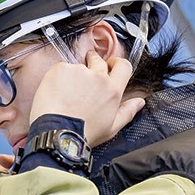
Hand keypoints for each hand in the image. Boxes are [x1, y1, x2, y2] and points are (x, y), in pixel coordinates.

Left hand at [30, 51, 145, 145]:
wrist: (57, 132)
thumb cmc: (83, 133)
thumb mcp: (111, 128)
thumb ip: (127, 112)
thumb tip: (139, 102)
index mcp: (112, 90)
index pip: (123, 66)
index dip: (117, 63)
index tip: (110, 64)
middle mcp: (98, 77)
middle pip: (98, 61)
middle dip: (92, 64)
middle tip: (83, 79)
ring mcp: (79, 71)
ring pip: (77, 67)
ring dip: (73, 76)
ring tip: (65, 94)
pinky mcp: (61, 69)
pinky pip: (61, 69)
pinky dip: (58, 78)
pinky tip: (56, 93)